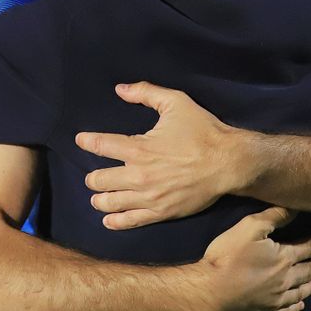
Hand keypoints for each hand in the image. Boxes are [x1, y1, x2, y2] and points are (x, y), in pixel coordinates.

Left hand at [79, 82, 243, 229]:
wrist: (229, 163)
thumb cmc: (203, 131)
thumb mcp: (176, 103)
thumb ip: (146, 93)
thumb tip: (120, 89)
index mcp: (139, 148)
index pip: (101, 145)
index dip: (87, 141)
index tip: (81, 140)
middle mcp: (138, 174)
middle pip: (99, 180)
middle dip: (92, 177)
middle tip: (94, 176)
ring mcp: (148, 196)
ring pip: (109, 202)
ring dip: (99, 199)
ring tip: (98, 196)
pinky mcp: (160, 212)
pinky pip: (129, 220)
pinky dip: (114, 221)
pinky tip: (108, 219)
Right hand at [199, 207, 310, 310]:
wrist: (209, 291)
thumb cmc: (227, 256)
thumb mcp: (250, 228)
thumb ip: (274, 216)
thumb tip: (296, 208)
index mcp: (284, 259)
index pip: (308, 248)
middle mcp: (285, 281)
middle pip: (308, 271)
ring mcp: (275, 300)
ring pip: (300, 293)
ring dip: (310, 287)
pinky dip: (295, 307)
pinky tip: (299, 306)